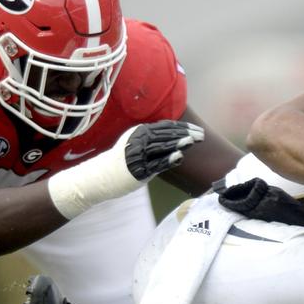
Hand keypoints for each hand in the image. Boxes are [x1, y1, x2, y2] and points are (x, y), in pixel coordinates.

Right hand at [49, 120, 204, 218]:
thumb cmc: (123, 160)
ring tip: (192, 141)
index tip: (197, 131)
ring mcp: (138, 155)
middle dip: (185, 135)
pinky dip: (168, 160)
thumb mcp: (136, 144)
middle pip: (166, 135)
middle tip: (202, 136)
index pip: (165, 127)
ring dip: (178, 143)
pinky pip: (156, 164)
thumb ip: (153, 139)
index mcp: (140, 131)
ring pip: (161, 147)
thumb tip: (176, 137)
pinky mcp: (138, 169)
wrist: (102, 176)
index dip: (183, 128)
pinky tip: (179, 157)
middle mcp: (139, 140)